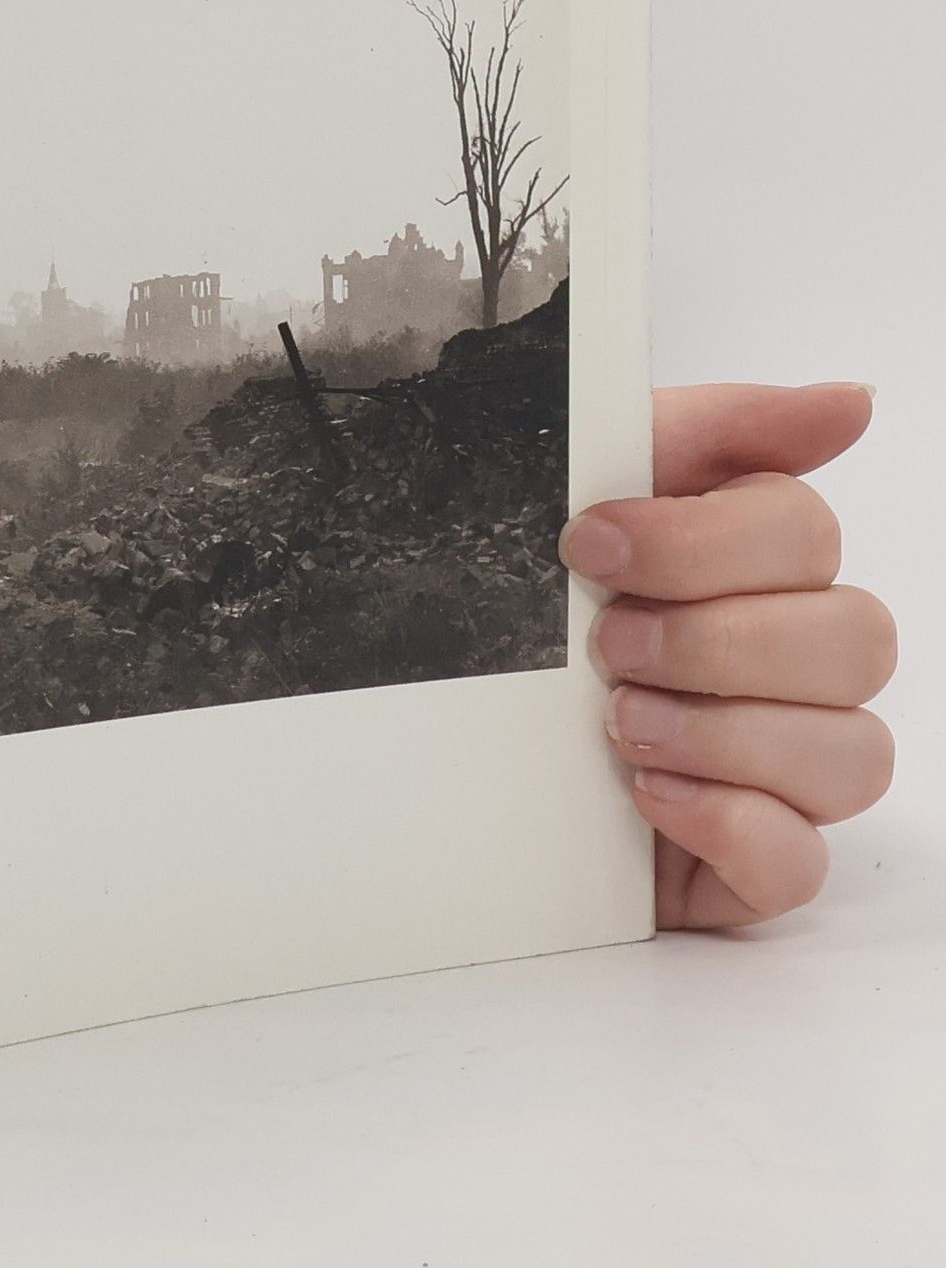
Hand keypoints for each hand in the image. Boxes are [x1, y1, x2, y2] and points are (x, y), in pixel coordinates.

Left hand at [560, 384, 895, 928]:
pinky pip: (800, 864)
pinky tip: (648, 796)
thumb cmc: (506, 601)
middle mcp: (780, 666)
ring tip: (617, 726)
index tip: (589, 546)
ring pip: (851, 754)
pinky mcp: (741, 863)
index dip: (703, 542)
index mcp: (746, 567)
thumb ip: (710, 431)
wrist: (412, 731)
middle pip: (855, 642)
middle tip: (606, 647)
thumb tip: (850, 403)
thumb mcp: (570, 488)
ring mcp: (773, 771)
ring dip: (727, 733)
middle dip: (716, 640)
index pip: (804, 534)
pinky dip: (731, 826)